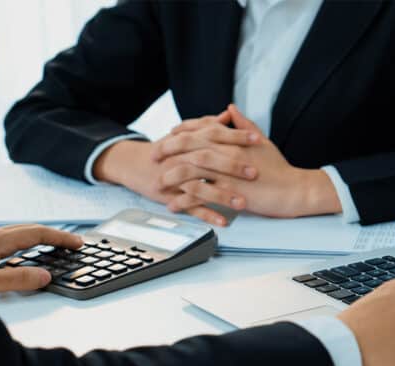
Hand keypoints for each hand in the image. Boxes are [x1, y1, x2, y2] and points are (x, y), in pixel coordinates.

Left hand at [0, 224, 82, 301]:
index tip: (78, 242)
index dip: (60, 237)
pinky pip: (5, 239)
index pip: (37, 233)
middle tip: (72, 243)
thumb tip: (44, 276)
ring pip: (16, 233)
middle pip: (29, 229)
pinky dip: (21, 243)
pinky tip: (17, 255)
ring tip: (51, 247)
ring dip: (38, 238)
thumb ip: (17, 280)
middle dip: (53, 235)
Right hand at [92, 114, 258, 225]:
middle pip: (209, 160)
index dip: (236, 136)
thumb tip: (228, 115)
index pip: (215, 135)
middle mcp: (182, 158)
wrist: (136, 164)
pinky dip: (207, 215)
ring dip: (222, 196)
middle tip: (255, 173)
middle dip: (233, 166)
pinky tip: (223, 221)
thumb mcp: (185, 135)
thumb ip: (207, 125)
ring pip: (200, 187)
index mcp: (189, 141)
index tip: (258, 139)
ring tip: (243, 203)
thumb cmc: (166, 150)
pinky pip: (191, 207)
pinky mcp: (172, 197)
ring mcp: (177, 179)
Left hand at [156, 105, 341, 219]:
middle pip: (189, 146)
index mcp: (232, 139)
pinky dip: (184, 201)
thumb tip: (230, 108)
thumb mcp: (260, 140)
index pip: (201, 128)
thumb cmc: (277, 167)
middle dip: (167, 150)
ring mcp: (226, 172)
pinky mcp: (228, 192)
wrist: (293, 189)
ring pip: (190, 169)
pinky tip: (174, 205)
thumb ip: (242, 124)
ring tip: (159, 184)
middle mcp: (226, 152)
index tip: (169, 134)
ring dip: (171, 176)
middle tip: (153, 156)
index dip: (182, 130)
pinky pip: (200, 195)